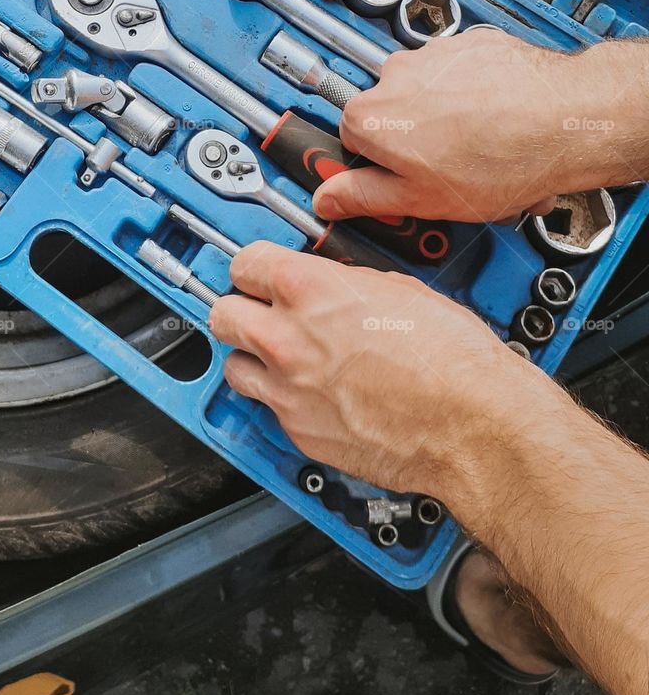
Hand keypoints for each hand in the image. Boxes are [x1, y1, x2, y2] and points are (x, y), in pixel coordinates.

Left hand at [210, 241, 525, 502]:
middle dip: (239, 309)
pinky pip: (269, 409)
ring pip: (233, 366)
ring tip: (278, 359)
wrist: (474, 425)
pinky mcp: (299, 432)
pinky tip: (312, 395)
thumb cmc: (452, 359)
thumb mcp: (398, 288)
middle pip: (221, 313)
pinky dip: (282, 401)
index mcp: (310, 288)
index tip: (258, 273)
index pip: (243, 263)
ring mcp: (288, 389)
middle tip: (257, 312)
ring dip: (252, 359)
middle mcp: (287, 337)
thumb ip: (346, 283)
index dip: (253, 268)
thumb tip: (334, 285)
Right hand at [315, 30, 632, 224]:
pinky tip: (497, 123)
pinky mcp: (469, 44)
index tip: (402, 178)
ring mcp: (432, 55)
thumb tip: (326, 198)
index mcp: (371, 117)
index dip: (381, 166)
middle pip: (391, 115)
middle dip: (416, 142)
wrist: (564, 120)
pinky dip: (474, 96)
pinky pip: (459, 74)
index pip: (352, 142)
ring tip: (481, 150)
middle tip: (451, 171)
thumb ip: (364, 196)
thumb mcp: (420, 199)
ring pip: (427, 94)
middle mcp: (394, 76)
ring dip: (447, 119)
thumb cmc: (500, 160)